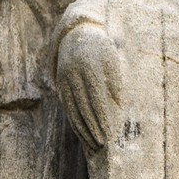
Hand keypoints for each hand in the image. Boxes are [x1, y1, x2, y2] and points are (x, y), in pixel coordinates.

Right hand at [56, 23, 122, 152]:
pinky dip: (75, 122)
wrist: (77, 33)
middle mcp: (74, 74)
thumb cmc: (103, 49)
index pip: (97, 99)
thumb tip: (118, 109)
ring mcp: (64, 79)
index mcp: (90, 67)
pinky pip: (67, 107)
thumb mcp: (113, 61)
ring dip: (83, 129)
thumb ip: (116, 84)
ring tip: (93, 144)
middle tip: (102, 145)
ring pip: (73, 109)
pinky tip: (82, 133)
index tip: (110, 134)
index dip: (103, 118)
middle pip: (84, 107)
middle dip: (93, 128)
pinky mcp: (60, 84)